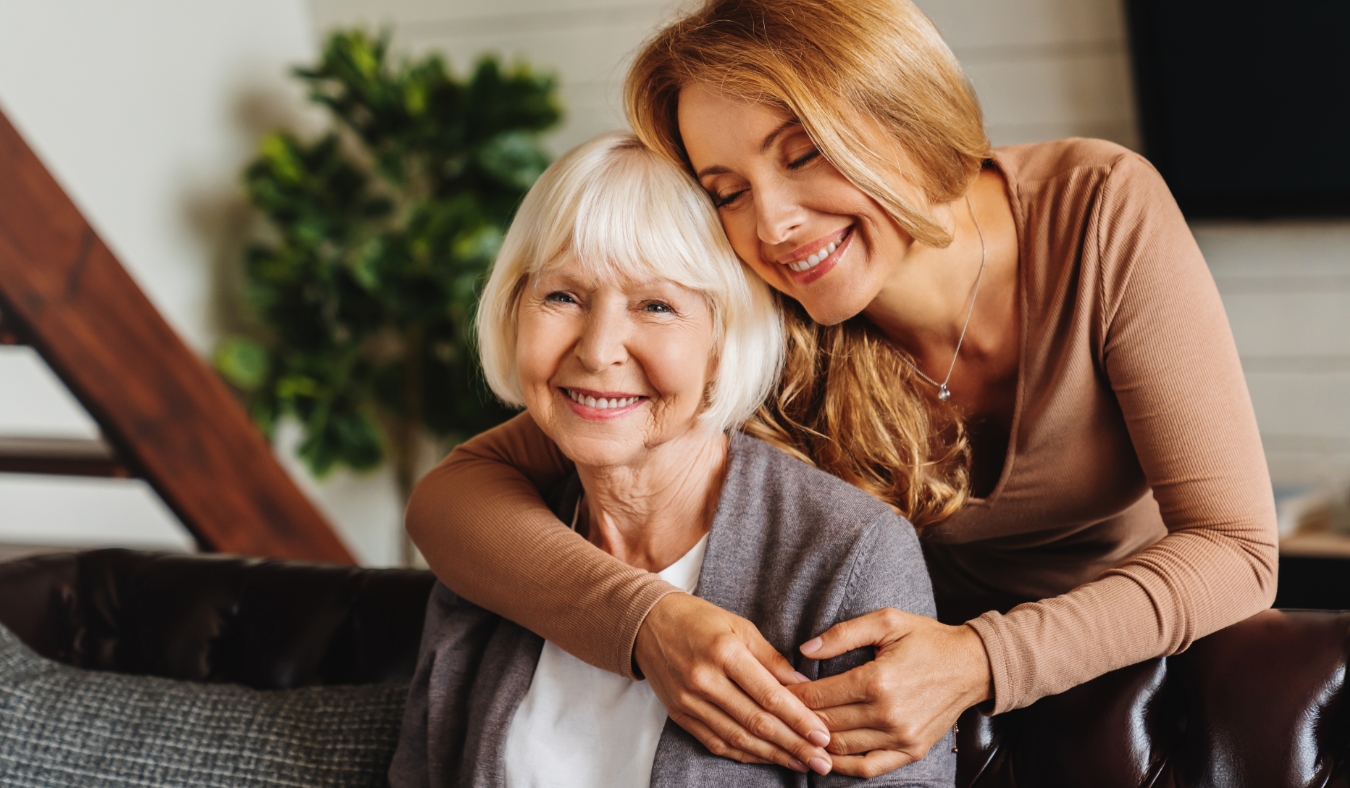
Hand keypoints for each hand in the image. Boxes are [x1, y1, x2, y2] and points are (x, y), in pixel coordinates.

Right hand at [634, 593, 835, 774]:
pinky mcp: (679, 715)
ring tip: (802, 764)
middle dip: (794, 745)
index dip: (799, 719)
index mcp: (724, 652)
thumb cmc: (699, 619)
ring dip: (773, 755)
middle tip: (821, 761)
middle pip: (756, 722)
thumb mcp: (739, 626)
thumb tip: (804, 686)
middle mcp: (704, 680)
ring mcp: (689, 701)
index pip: (769, 695)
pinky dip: (744, 754)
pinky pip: (716, 742)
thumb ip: (771, 659)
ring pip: (738, 738)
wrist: (647, 623)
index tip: (823, 735)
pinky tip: (767, 758)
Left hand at [789, 608, 992, 778]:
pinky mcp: (911, 751)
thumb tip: (805, 650)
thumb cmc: (927, 639)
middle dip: (796, 719)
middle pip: (825, 724)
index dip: (792, 696)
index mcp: (877, 680)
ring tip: (793, 733)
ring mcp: (900, 737)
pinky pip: (868, 767)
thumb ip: (843, 634)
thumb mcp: (886, 621)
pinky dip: (842, 766)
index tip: (775, 691)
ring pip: (841, 747)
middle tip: (776, 713)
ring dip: (814, 742)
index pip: (819, 696)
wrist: (973, 665)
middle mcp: (887, 713)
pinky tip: (824, 757)